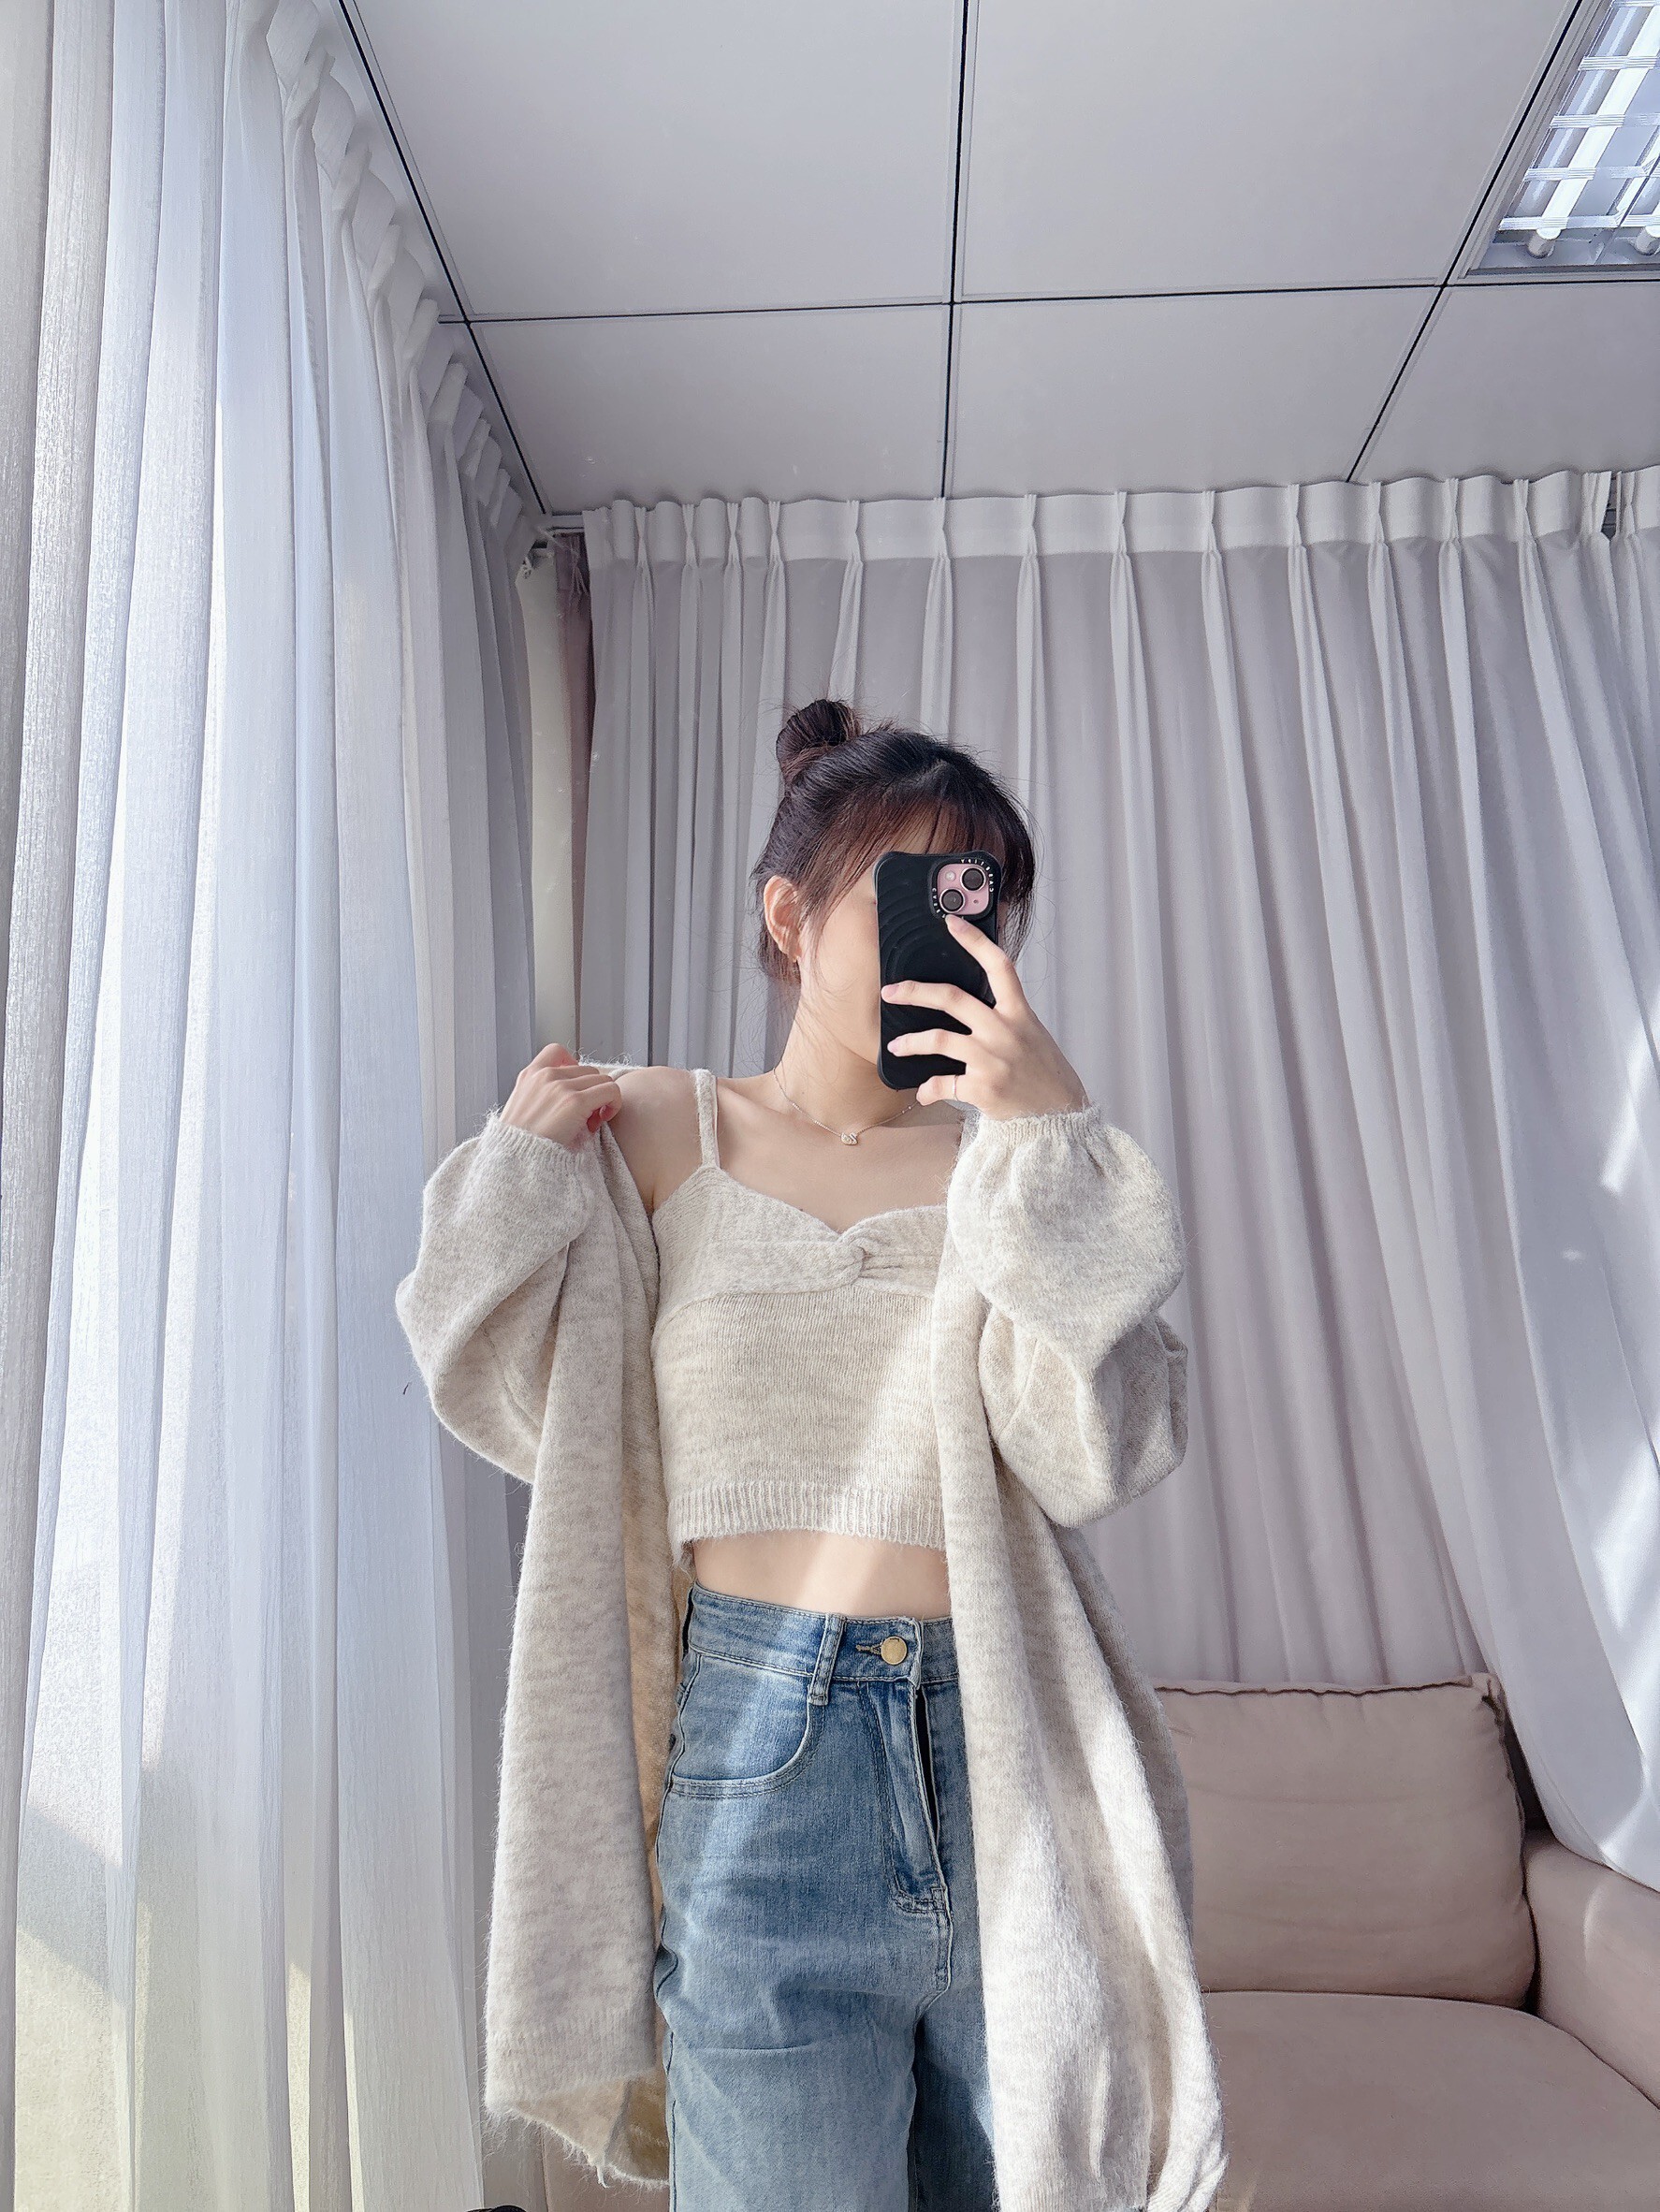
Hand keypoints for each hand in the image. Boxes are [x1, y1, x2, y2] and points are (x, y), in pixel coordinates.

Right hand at [500, 1042, 621, 1150]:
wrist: (516, 1161)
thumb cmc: (522, 1144)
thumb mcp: (522, 1109)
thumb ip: (542, 1095)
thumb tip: (576, 1095)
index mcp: (529, 1075)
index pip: (557, 1052)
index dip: (574, 1067)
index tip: (576, 1090)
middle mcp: (545, 1075)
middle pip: (588, 1070)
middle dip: (590, 1092)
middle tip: (585, 1118)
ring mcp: (560, 1087)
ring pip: (602, 1080)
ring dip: (602, 1100)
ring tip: (590, 1123)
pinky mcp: (575, 1102)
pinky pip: (611, 1091)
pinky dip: (613, 1104)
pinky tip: (600, 1121)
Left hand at [879, 915, 1089, 1117]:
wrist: (1059, 1118)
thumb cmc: (1045, 1076)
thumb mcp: (1033, 1036)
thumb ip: (1006, 1018)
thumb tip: (971, 1005)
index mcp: (1020, 1014)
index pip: (999, 966)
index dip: (975, 941)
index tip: (951, 922)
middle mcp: (1005, 1031)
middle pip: (952, 998)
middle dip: (914, 991)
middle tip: (890, 991)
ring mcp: (992, 1059)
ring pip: (938, 1039)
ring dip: (911, 1042)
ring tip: (896, 1045)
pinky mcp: (982, 1087)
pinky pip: (942, 1083)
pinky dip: (929, 1088)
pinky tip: (924, 1091)